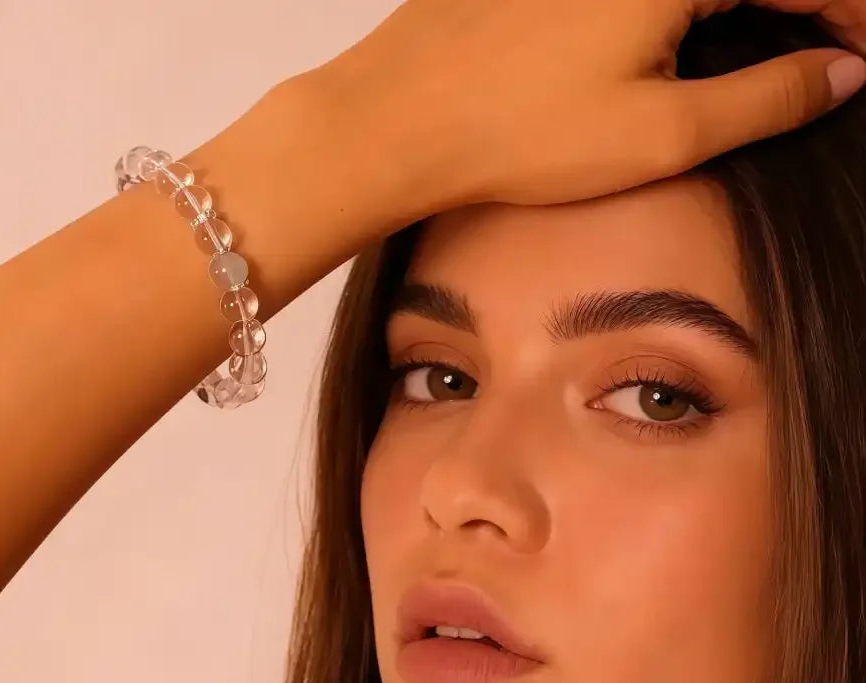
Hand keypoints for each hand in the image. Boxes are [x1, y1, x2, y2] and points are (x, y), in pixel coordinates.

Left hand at [302, 0, 865, 213]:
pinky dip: (688, 2)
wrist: (399, 119)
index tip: (862, 59)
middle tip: (830, 55)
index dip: (852, 15)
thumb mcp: (661, 134)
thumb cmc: (519, 133)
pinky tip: (692, 37)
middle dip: (808, 5)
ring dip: (747, 3)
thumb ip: (768, 98)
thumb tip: (843, 74)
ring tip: (773, 47)